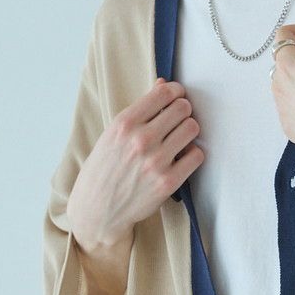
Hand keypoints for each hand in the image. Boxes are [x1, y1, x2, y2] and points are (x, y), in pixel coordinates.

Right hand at [67, 77, 203, 246]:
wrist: (97, 210)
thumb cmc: (105, 169)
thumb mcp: (113, 134)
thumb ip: (140, 110)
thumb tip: (164, 84)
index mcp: (124, 123)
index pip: (164, 92)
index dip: (175, 92)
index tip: (176, 97)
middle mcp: (141, 140)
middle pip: (183, 108)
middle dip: (183, 111)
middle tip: (178, 120)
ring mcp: (156, 161)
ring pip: (192, 129)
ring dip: (189, 131)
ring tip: (179, 138)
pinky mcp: (169, 182)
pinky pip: (196, 155)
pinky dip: (192, 154)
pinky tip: (181, 157)